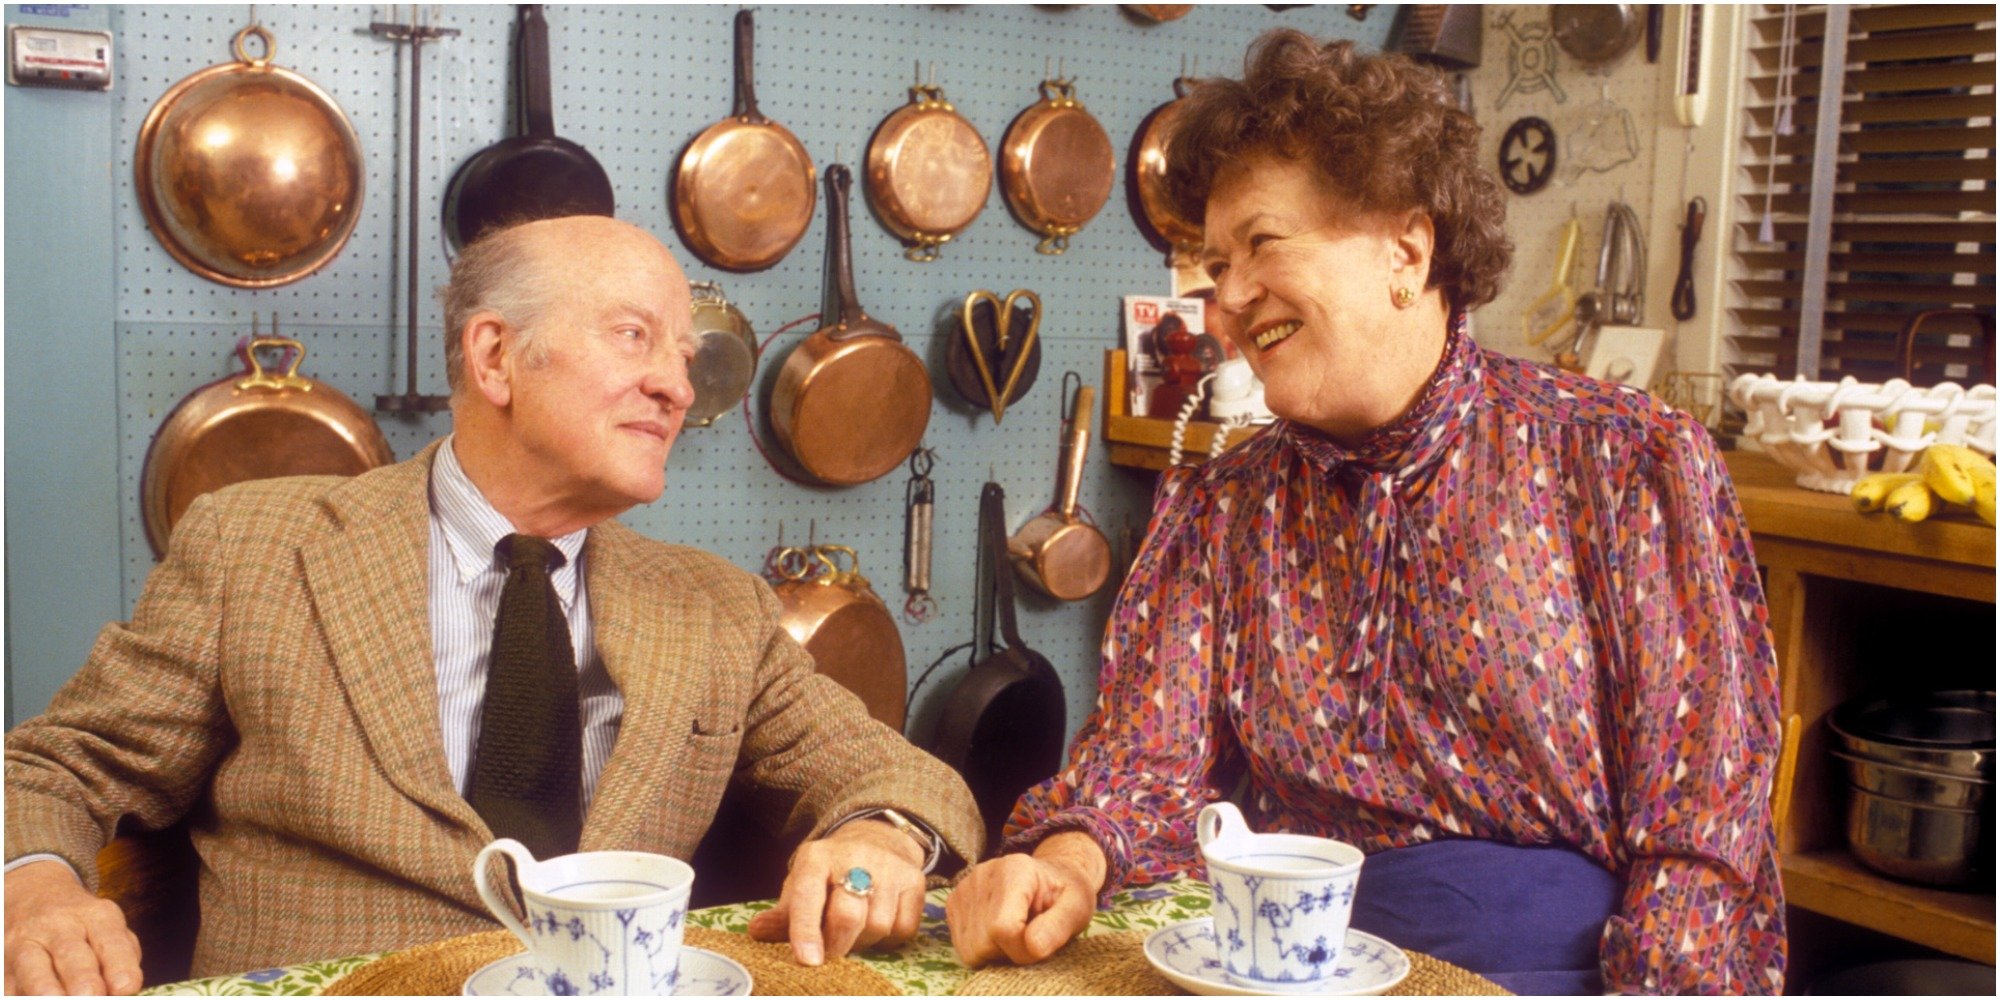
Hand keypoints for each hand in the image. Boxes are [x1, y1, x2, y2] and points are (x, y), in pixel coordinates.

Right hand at [4, 860, 142, 995]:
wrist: (32, 895)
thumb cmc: (83, 924)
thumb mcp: (109, 927)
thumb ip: (122, 956)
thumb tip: (123, 991)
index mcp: (95, 915)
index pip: (110, 939)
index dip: (119, 965)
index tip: (126, 987)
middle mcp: (59, 925)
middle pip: (70, 952)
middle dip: (82, 978)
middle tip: (91, 996)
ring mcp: (26, 942)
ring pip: (32, 966)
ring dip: (44, 988)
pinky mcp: (3, 962)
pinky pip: (9, 982)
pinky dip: (21, 995)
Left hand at [746, 818, 926, 965]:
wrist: (877, 841)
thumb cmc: (830, 873)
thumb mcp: (802, 885)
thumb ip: (783, 915)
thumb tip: (757, 932)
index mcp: (817, 857)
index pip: (808, 895)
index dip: (806, 930)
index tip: (808, 960)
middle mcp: (856, 856)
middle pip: (848, 916)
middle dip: (837, 946)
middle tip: (830, 953)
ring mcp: (890, 867)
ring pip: (878, 926)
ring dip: (863, 941)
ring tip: (854, 931)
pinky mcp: (915, 880)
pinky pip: (902, 928)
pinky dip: (888, 938)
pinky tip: (877, 923)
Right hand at [945, 831, 1104, 967]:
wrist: (1049, 878)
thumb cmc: (1065, 894)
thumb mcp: (1077, 908)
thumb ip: (1058, 927)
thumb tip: (1033, 946)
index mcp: (1015, 870)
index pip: (1002, 928)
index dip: (1023, 950)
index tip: (1040, 944)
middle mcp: (981, 875)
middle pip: (983, 943)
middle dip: (1009, 952)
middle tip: (1029, 936)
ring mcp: (963, 889)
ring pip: (970, 949)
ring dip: (996, 953)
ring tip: (1016, 933)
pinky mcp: (953, 904)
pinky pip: (962, 948)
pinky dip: (983, 949)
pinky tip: (1000, 933)